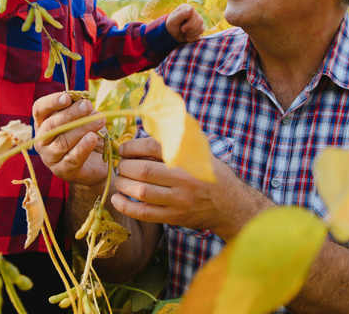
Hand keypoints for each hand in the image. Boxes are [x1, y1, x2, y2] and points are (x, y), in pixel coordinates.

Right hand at [32, 93, 108, 187]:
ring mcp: (50, 158)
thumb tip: (83, 101)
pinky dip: (83, 148)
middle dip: (71, 114)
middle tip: (88, 106)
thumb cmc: (86, 136)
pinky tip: (93, 138)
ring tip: (98, 121)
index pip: (40, 109)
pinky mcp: (63, 171)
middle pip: (52, 125)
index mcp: (43, 123)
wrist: (97, 163)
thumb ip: (80, 109)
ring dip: (81, 129)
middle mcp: (42, 140)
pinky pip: (72, 158)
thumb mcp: (83, 118)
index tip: (67, 97)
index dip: (51, 102)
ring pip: (62, 142)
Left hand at [110, 137, 265, 238]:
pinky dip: (126, 207)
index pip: (154, 147)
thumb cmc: (211, 174)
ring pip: (142, 191)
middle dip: (125, 166)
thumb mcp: (201, 152)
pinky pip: (145, 213)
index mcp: (189, 158)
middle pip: (144, 170)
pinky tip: (116, 199)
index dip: (133, 146)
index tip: (124, 149)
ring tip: (119, 179)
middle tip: (120, 164)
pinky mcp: (174, 217)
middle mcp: (184, 179)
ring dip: (123, 184)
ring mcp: (179, 200)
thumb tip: (148, 130)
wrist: (231, 204)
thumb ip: (178, 141)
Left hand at [166, 4, 203, 42]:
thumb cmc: (171, 26)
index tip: (182, 28)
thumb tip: (192, 8)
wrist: (171, 35)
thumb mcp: (173, 21)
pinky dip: (192, 38)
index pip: (195, 15)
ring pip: (201, 29)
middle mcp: (194, 13)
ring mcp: (198, 21)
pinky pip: (200, 35)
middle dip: (190, 29)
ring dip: (191, 34)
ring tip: (184, 32)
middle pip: (200, 21)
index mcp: (186, 8)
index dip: (189, 24)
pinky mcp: (199, 28)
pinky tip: (186, 36)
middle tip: (182, 30)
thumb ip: (181, 14)